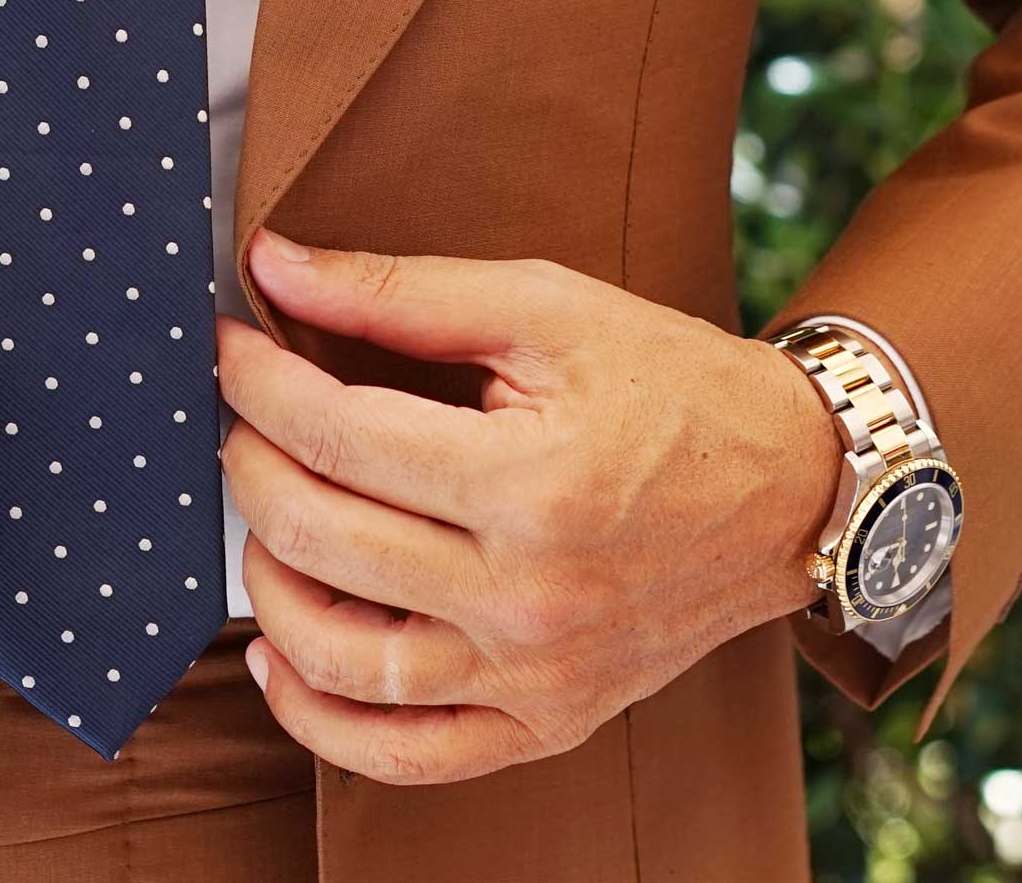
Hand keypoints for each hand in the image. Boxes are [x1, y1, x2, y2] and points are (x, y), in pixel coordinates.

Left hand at [213, 229, 841, 785]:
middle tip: (239, 417)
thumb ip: (402, 291)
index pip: (338, 435)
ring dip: (268, 585)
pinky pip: (405, 756)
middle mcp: (530, 595)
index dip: (258, 381)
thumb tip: (273, 265)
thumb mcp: (548, 308)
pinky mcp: (548, 722)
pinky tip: (280, 661)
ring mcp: (537, 674)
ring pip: (342, 661)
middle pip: (323, 538)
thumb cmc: (671, 385)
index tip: (228, 342)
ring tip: (262, 523)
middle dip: (249, 464)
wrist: (792, 488)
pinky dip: (320, 721)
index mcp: (531, 481)